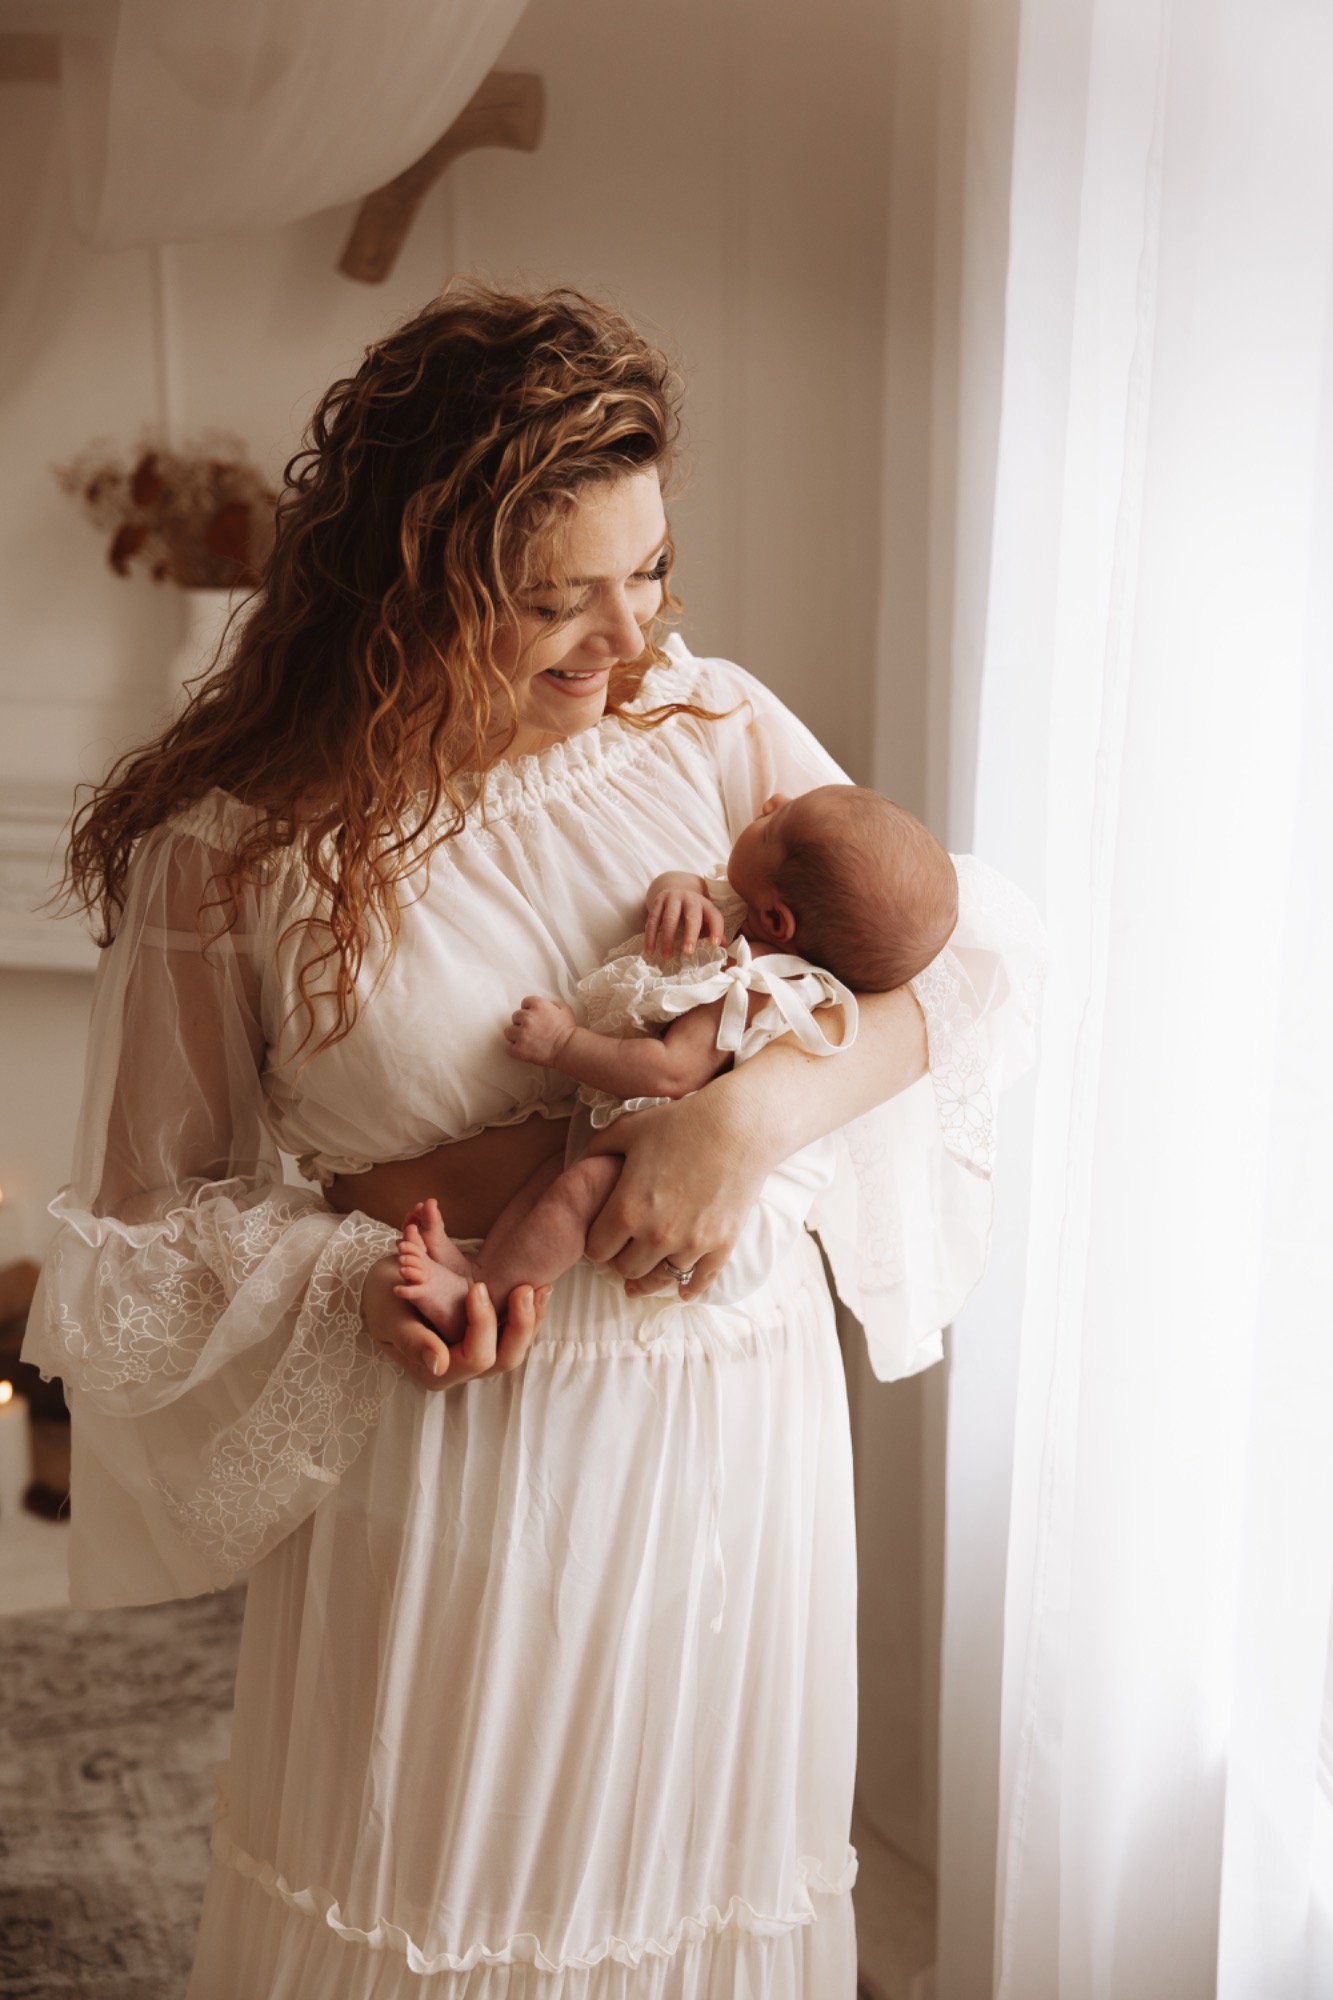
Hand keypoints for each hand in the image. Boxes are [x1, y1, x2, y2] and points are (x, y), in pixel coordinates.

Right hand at [362, 1254, 549, 1389]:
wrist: (384, 1286)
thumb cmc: (381, 1299)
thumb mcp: (390, 1317)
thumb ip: (414, 1342)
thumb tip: (438, 1365)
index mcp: (435, 1372)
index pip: (474, 1357)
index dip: (483, 1325)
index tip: (478, 1287)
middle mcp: (459, 1369)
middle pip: (504, 1359)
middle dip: (521, 1325)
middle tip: (526, 1288)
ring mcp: (474, 1355)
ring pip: (514, 1348)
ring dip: (531, 1318)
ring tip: (540, 1287)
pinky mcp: (483, 1338)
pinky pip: (512, 1332)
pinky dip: (526, 1312)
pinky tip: (537, 1289)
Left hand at [504, 995, 576, 1067]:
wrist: (569, 1049)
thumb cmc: (568, 1030)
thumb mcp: (564, 1008)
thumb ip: (550, 1003)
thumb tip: (543, 1005)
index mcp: (538, 1005)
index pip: (525, 1002)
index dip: (529, 1010)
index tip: (534, 1016)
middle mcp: (527, 1018)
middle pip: (515, 1016)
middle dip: (522, 1022)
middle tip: (532, 1030)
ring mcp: (522, 1034)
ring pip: (509, 1031)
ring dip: (516, 1035)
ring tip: (527, 1040)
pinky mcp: (519, 1049)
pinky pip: (508, 1047)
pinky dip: (515, 1049)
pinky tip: (524, 1049)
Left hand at [583, 1089, 770, 1300]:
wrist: (739, 1126)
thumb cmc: (681, 1122)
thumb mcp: (629, 1129)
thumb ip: (600, 1149)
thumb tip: (587, 1162)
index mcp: (626, 1210)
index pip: (597, 1250)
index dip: (598, 1243)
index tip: (604, 1236)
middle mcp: (656, 1235)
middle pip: (626, 1270)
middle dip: (621, 1261)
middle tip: (625, 1250)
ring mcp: (691, 1244)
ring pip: (660, 1280)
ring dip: (651, 1276)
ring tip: (646, 1274)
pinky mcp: (721, 1245)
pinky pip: (700, 1281)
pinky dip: (689, 1289)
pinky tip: (682, 1292)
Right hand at [644, 879, 726, 958]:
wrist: (675, 887)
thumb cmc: (693, 911)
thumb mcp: (705, 917)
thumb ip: (713, 930)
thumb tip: (724, 947)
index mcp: (705, 904)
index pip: (714, 916)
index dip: (716, 930)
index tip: (715, 945)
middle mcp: (690, 899)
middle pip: (692, 916)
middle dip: (690, 934)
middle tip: (687, 952)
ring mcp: (672, 899)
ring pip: (669, 918)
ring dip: (668, 938)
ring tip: (667, 956)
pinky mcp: (657, 902)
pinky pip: (653, 920)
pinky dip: (651, 936)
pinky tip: (650, 950)